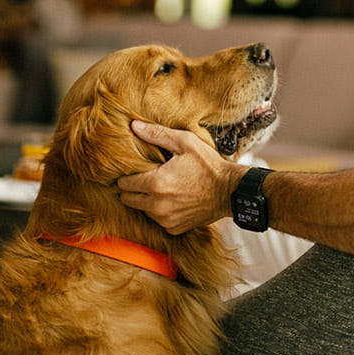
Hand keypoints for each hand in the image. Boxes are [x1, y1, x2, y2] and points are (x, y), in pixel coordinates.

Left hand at [117, 121, 244, 233]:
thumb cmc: (208, 165)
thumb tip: (134, 126)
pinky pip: (158, 220)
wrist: (230, 191)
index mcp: (155, 183)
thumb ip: (157, 134)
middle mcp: (156, 206)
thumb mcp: (185, 142)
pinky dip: (162, 211)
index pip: (124, 184)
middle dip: (133, 189)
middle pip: (128, 200)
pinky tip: (174, 199)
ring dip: (147, 200)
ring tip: (163, 188)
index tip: (136, 170)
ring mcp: (165, 220)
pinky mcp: (174, 228)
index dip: (127, 176)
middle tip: (146, 178)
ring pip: (143, 210)